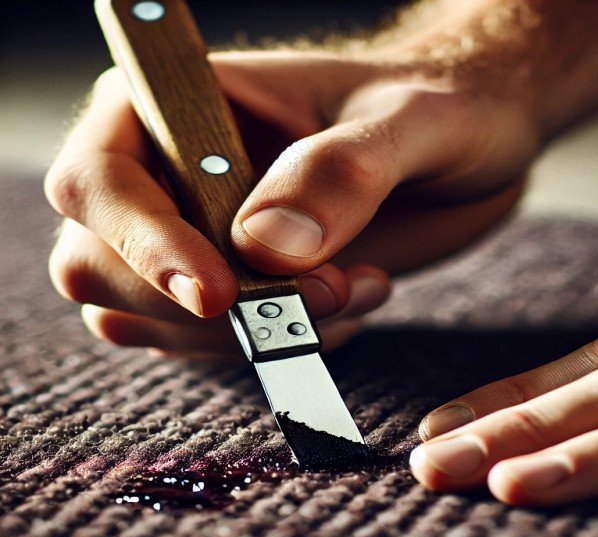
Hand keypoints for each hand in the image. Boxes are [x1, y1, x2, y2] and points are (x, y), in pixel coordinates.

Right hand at [44, 46, 535, 357]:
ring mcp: (195, 234)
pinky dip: (271, 347)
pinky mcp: (233, 283)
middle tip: (326, 292)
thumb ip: (342, 171)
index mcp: (185, 101)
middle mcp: (172, 171)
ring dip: (247, 334)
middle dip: (208, 306)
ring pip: (146, 318)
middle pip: (99, 264)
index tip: (223, 294)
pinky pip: (206, 344)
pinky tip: (346, 306)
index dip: (143, 243)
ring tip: (355, 290)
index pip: (100, 179)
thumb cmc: (442, 107)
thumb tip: (264, 246)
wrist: (471, 143)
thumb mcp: (411, 124)